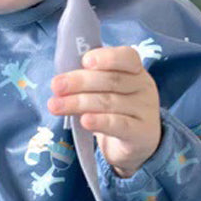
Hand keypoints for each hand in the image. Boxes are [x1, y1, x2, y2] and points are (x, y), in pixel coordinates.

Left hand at [47, 46, 161, 177]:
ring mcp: (145, 110)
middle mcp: (143, 87)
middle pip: (111, 80)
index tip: (84, 61)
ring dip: (78, 103)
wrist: (134, 143)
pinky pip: (119, 125)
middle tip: (56, 86)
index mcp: (134, 69)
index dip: (106, 57)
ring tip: (55, 106)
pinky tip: (84, 121)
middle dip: (79, 82)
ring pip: (109, 102)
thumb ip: (89, 80)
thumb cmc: (114, 109)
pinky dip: (100, 122)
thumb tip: (60, 81)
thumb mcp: (104, 90)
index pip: (127, 57)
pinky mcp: (141, 133)